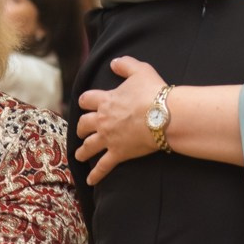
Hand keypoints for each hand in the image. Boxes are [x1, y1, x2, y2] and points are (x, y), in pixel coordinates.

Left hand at [75, 56, 164, 184]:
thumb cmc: (153, 92)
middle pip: (83, 124)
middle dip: (82, 127)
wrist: (163, 115)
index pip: (87, 100)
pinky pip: (103, 166)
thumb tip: (114, 63)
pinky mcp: (118, 153)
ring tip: (80, 154)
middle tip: (83, 130)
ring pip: (88, 146)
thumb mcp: (140, 70)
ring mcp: (109, 138)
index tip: (86, 104)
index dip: (86, 101)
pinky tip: (90, 181)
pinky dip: (95, 175)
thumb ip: (125, 65)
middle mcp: (103, 120)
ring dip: (82, 150)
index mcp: (106, 100)